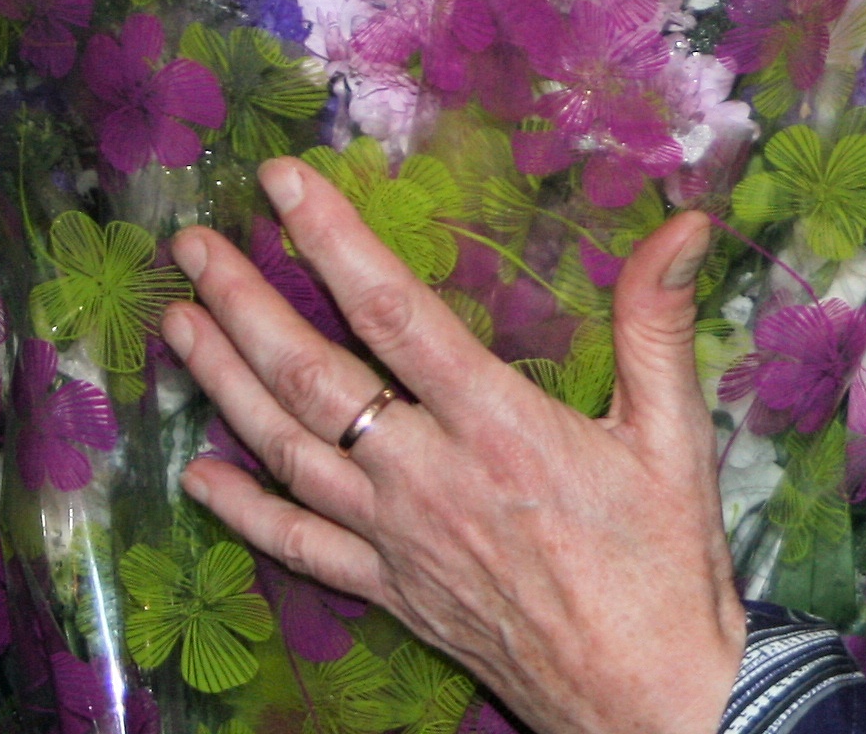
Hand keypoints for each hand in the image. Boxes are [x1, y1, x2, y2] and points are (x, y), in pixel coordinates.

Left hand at [162, 160, 746, 733]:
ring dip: (224, 384)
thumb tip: (686, 222)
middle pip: (314, 378)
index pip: (396, 313)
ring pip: (288, 451)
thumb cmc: (666, 565)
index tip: (285, 183)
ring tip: (178, 322)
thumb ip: (659, 322)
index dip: (334, 242)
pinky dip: (242, 510)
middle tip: (195, 245)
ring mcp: (399, 539)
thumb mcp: (676, 434)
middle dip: (246, 303)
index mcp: (498, 426)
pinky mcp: (391, 590)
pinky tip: (197, 476)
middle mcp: (430, 477)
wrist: (648, 698)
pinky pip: (299, 546)